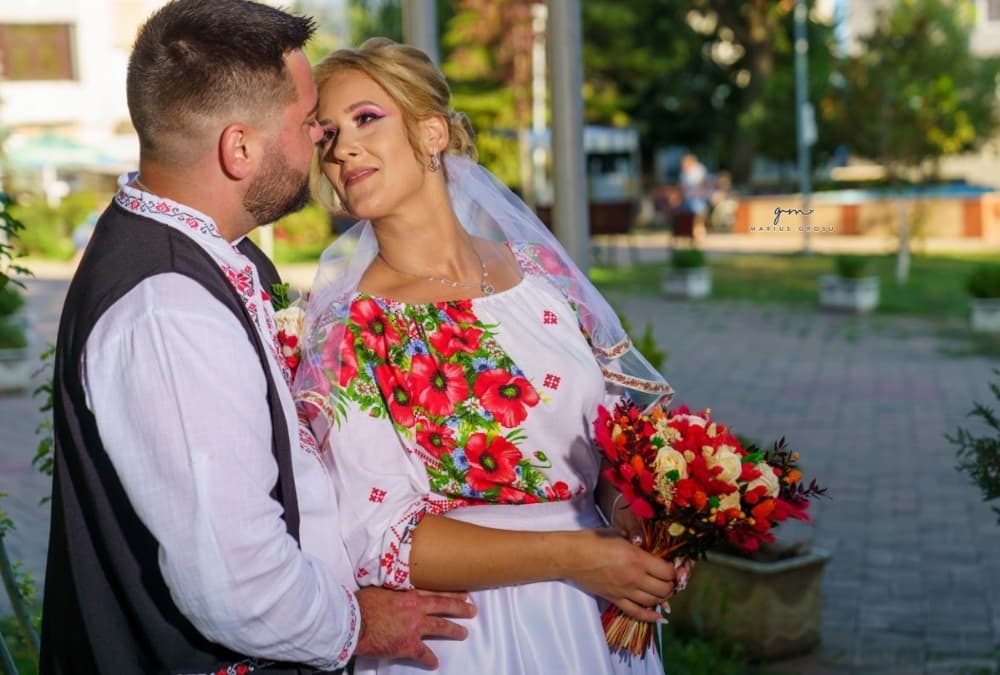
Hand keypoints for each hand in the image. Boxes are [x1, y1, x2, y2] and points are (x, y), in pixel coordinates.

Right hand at [354, 587, 475, 668]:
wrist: (355, 622)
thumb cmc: (362, 604)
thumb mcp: (381, 589)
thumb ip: (393, 591)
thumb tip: (393, 591)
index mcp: (409, 594)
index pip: (435, 592)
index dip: (450, 594)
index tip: (462, 594)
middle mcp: (416, 609)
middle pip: (444, 606)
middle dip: (460, 608)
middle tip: (472, 610)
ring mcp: (414, 627)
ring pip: (440, 627)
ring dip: (454, 630)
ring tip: (463, 633)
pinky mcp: (408, 645)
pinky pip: (423, 654)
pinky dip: (430, 660)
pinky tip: (435, 663)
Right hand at [558, 529, 677, 622]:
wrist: (570, 556)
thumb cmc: (592, 540)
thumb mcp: (618, 534)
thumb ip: (636, 541)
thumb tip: (648, 545)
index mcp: (637, 559)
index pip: (667, 571)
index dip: (673, 569)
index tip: (671, 565)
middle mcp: (634, 578)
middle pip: (664, 589)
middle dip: (670, 585)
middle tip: (668, 578)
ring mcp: (625, 591)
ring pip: (653, 602)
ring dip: (662, 597)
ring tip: (662, 590)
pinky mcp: (615, 599)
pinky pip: (636, 612)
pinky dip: (649, 616)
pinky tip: (657, 616)